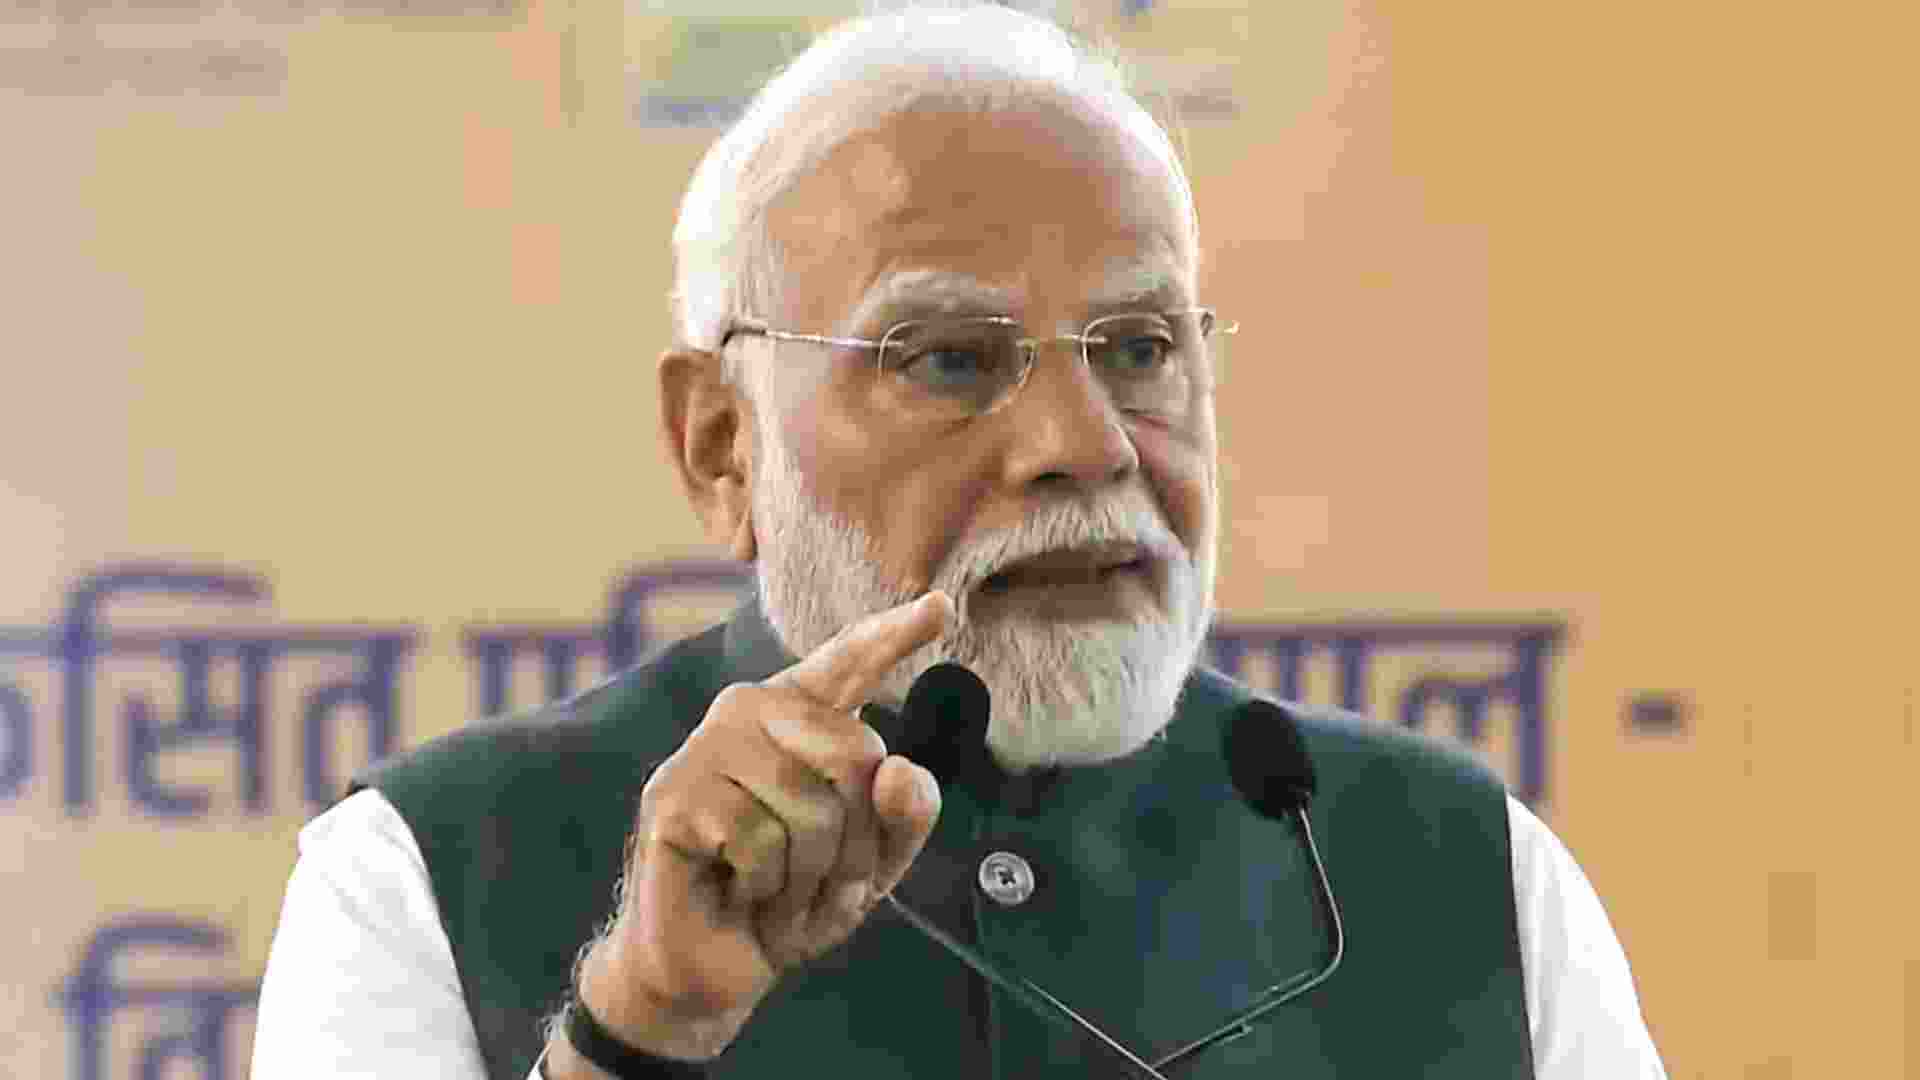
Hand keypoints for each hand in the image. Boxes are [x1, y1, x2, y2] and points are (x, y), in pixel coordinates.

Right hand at [583, 591, 952, 1057]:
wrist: (714, 963)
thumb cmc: (791, 896)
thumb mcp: (872, 862)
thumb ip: (904, 815)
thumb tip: (896, 767)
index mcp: (800, 714)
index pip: (850, 662)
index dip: (894, 633)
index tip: (942, 607)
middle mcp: (750, 711)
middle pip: (855, 754)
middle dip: (858, 840)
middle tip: (826, 881)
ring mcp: (705, 748)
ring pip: (809, 808)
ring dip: (811, 876)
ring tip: (780, 892)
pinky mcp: (673, 795)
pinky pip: (760, 842)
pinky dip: (767, 887)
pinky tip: (741, 891)